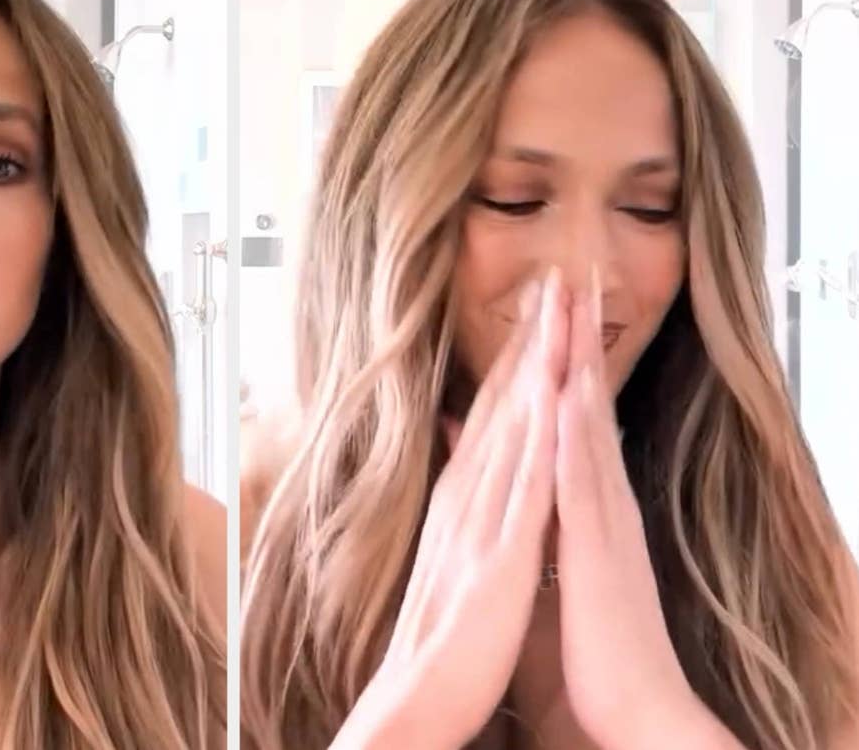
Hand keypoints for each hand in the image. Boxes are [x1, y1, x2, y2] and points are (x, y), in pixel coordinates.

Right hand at [331, 268, 567, 749]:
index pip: (495, 413)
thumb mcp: (449, 550)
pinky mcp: (499, 556)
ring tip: (555, 311)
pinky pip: (523, 488)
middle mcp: (469, 496)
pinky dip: (536, 438)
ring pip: (513, 430)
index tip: (540, 305)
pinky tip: (551, 397)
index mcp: (463, 496)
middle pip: (504, 405)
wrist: (416, 692)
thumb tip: (458, 445)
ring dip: (535, 368)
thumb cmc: (441, 628)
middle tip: (553, 278)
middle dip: (531, 339)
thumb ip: (458, 496)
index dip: (519, 355)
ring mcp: (483, 522)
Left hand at [554, 267, 741, 749]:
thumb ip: (547, 516)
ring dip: (577, 368)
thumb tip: (525, 477)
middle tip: (570, 275)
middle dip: (575, 340)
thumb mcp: (563, 564)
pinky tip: (565, 400)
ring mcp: (604, 523)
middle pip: (585, 405)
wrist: (638, 708)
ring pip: (588, 430)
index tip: (552, 307)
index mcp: (587, 505)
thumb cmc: (598, 640)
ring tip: (572, 309)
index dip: (562, 359)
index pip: (573, 416)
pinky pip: (582, 489)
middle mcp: (600, 502)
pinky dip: (572, 441)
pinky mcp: (598, 554)